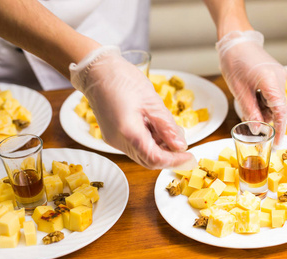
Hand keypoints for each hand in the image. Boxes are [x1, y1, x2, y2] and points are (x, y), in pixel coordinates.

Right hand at [69, 46, 195, 168]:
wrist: (97, 70)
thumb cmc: (123, 79)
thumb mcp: (152, 102)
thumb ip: (167, 127)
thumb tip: (180, 146)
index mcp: (128, 131)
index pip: (156, 158)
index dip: (175, 160)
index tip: (190, 157)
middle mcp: (119, 141)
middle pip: (148, 160)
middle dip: (169, 157)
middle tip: (185, 148)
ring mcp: (114, 139)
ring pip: (142, 155)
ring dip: (160, 149)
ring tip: (171, 133)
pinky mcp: (113, 135)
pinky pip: (135, 146)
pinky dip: (150, 142)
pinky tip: (158, 129)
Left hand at [216, 31, 286, 145]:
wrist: (236, 40)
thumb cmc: (234, 62)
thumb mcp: (239, 90)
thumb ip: (250, 111)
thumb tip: (257, 130)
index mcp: (272, 82)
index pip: (281, 112)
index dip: (280, 130)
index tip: (278, 144)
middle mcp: (280, 79)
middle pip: (277, 108)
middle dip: (264, 117)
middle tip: (248, 118)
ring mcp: (279, 76)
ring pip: (274, 102)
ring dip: (262, 108)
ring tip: (245, 101)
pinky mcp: (276, 75)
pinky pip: (272, 94)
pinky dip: (263, 100)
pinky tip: (251, 95)